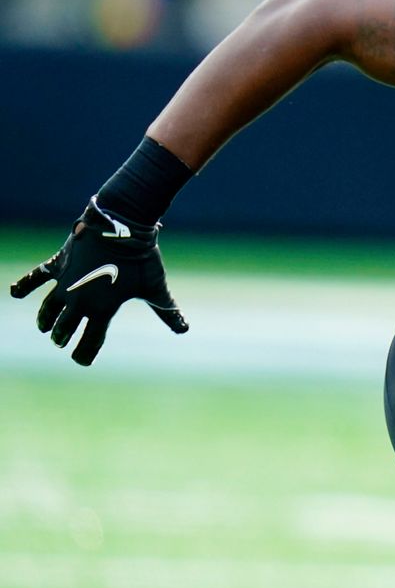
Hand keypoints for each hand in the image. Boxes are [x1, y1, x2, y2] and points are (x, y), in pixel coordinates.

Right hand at [10, 198, 188, 365]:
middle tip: (61, 342)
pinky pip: (36, 277)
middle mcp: (79, 301)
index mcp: (102, 310)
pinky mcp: (58, 265)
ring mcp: (65, 283)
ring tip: (45, 328)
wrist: (120, 226)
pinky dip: (25, 285)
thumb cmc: (141, 258)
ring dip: (46, 320)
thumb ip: (167, 310)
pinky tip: (14, 293)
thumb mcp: (156, 287)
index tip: (83, 361)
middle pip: (65, 327)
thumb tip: (184, 329)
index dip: (85, 354)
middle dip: (63, 337)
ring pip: (49, 308)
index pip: (90, 341)